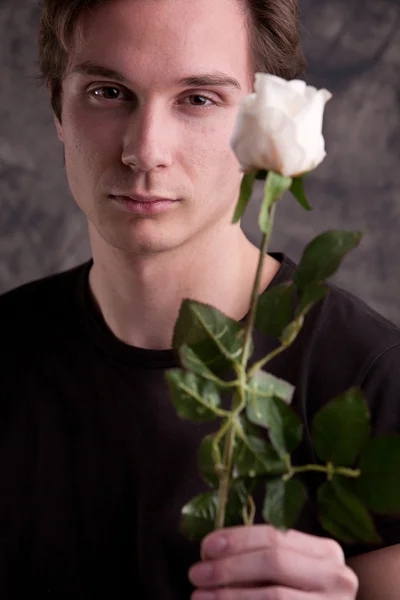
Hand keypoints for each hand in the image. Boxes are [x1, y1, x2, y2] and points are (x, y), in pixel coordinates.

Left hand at [188, 525, 357, 598]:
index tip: (206, 547)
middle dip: (230, 566)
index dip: (238, 539)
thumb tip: (211, 551)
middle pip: (275, 563)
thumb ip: (261, 557)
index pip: (276, 536)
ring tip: (200, 596)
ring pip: (274, 596)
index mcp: (326, 552)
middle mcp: (336, 578)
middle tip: (197, 573)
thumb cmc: (301, 593)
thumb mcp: (291, 570)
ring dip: (230, 596)